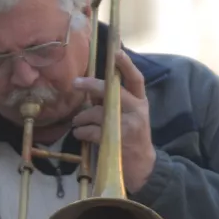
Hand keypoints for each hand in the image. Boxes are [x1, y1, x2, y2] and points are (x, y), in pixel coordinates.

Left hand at [72, 50, 155, 193]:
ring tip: (77, 123)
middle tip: (75, 83)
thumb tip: (91, 86)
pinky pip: (91, 130)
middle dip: (91, 86)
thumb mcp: (130, 116)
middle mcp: (137, 111)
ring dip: (81, 117)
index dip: (126, 64)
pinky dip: (81, 132)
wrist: (142, 167)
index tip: (116, 51)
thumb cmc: (131, 138)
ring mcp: (128, 126)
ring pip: (96, 112)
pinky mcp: (117, 141)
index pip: (136, 79)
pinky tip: (80, 134)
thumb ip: (116, 102)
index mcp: (141, 102)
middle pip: (111, 91)